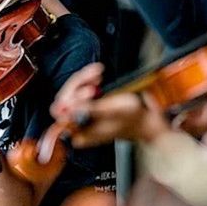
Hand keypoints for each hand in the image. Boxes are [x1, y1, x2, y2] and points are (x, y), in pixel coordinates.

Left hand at [51, 63, 169, 145]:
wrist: (145, 117)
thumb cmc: (133, 117)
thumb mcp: (114, 112)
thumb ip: (91, 111)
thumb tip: (69, 109)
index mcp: (80, 133)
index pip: (61, 114)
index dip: (71, 100)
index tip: (91, 91)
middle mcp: (76, 124)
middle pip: (63, 99)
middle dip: (79, 84)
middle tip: (97, 79)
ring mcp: (80, 112)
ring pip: (70, 89)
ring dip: (84, 78)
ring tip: (100, 73)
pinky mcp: (86, 102)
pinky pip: (79, 86)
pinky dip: (88, 77)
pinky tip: (99, 71)